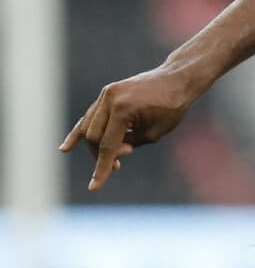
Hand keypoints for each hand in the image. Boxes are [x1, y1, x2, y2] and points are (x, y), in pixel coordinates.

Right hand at [60, 64, 207, 191]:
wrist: (176, 80)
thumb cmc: (171, 107)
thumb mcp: (153, 133)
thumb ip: (129, 144)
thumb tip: (111, 152)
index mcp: (122, 109)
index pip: (107, 146)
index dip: (101, 168)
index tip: (94, 187)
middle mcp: (109, 99)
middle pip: (94, 137)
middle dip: (104, 154)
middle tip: (126, 156)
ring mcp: (106, 95)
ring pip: (89, 126)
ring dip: (96, 145)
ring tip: (111, 159)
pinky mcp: (107, 94)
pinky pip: (91, 116)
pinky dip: (81, 131)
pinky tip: (65, 147)